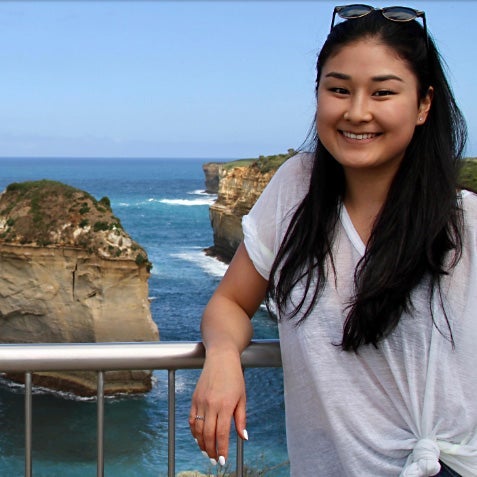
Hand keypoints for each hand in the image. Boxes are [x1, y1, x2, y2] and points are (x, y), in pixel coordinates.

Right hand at [189, 350, 247, 465]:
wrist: (221, 357)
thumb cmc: (235, 377)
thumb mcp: (242, 397)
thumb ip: (241, 419)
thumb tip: (243, 437)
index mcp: (225, 405)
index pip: (221, 434)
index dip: (221, 449)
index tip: (223, 460)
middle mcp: (211, 404)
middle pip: (208, 434)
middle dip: (211, 450)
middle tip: (214, 460)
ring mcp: (201, 401)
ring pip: (197, 429)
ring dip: (201, 443)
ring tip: (207, 452)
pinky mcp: (194, 398)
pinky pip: (191, 419)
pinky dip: (194, 431)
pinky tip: (198, 438)